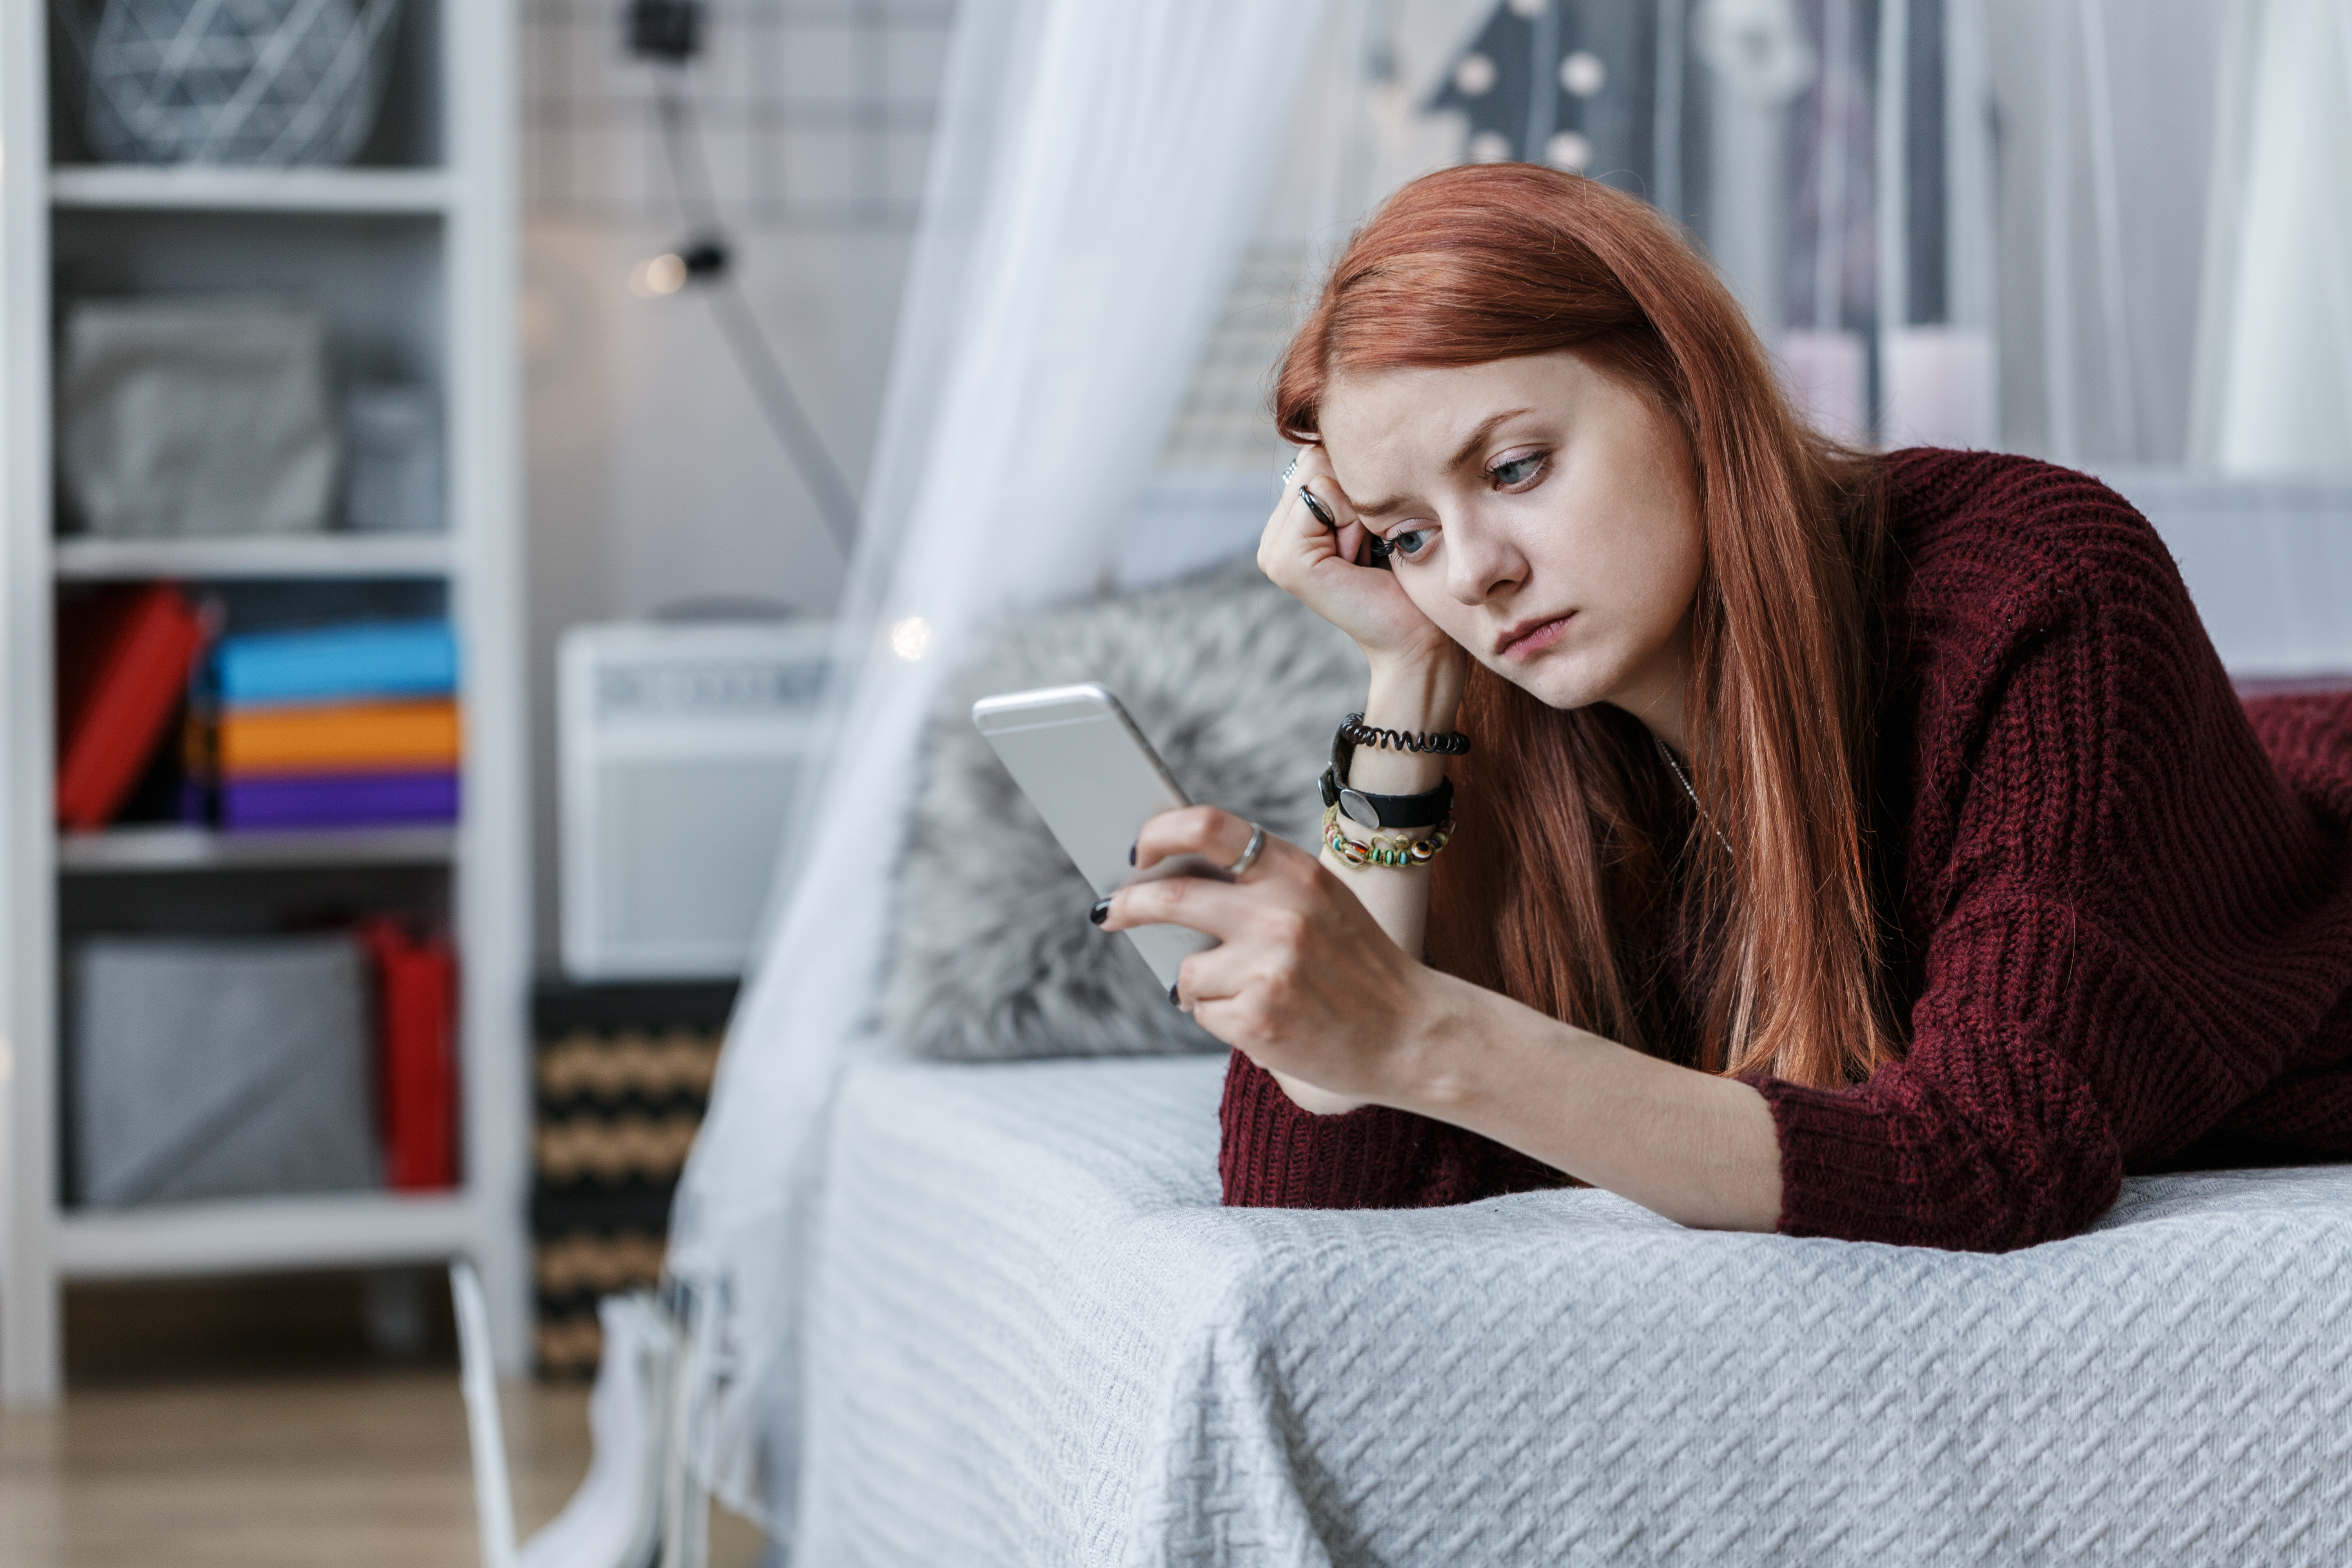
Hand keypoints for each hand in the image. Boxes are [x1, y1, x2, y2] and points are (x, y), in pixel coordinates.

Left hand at [1101, 806, 1440, 1111]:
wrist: (1412, 1035)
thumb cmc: (1359, 967)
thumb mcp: (1322, 903)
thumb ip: (1258, 886)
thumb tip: (1166, 879)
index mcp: (1297, 873)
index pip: (1209, 827)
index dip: (1160, 832)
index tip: (1138, 849)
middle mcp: (1280, 915)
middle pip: (1170, 897)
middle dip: (1128, 905)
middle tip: (1109, 912)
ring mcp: (1267, 970)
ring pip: (1186, 972)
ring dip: (1198, 986)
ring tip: (1248, 994)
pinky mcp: (1257, 1022)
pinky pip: (1203, 1014)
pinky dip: (1221, 1019)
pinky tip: (1265, 1021)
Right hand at [1261, 446, 1459, 676]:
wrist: (1420, 638)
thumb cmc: (1411, 576)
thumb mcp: (1378, 513)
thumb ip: (1351, 478)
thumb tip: (1349, 421)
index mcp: (1292, 525)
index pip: (1317, 453)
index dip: (1358, 479)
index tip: (1375, 528)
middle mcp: (1274, 536)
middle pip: (1315, 456)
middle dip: (1355, 490)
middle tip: (1371, 540)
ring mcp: (1273, 550)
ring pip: (1318, 470)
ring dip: (1356, 505)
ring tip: (1366, 549)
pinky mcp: (1285, 561)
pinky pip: (1319, 494)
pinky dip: (1351, 517)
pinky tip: (1359, 556)